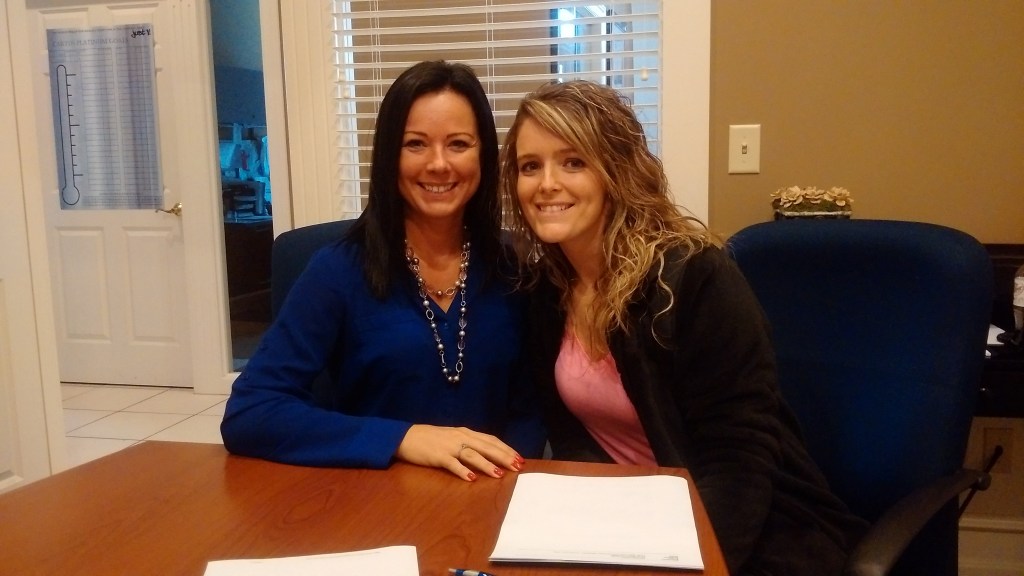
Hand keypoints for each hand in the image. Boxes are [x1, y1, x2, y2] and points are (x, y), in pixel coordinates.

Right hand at [395, 424, 524, 480]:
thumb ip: (469, 444)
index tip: (519, 458)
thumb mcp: (453, 438)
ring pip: (472, 455)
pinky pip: (452, 464)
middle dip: (503, 457)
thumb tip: (487, 454)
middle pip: (486, 447)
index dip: (506, 449)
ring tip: (499, 474)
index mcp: (466, 433)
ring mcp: (449, 446)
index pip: (491, 440)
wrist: (405, 436)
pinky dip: (462, 471)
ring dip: (487, 465)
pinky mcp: (437, 456)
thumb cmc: (431, 439)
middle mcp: (460, 437)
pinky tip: (471, 479)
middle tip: (517, 466)